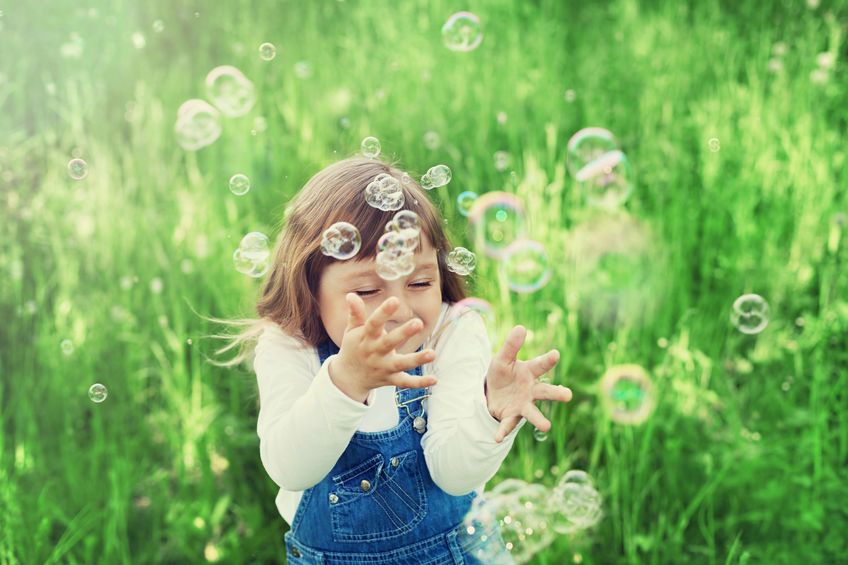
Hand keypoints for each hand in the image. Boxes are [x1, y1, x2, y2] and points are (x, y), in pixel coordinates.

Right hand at [329, 293, 436, 401]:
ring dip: (416, 359)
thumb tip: (351, 295)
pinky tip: (434, 379)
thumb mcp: (352, 330)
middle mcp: (375, 353)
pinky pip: (405, 382)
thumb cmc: (354, 348)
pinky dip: (419, 383)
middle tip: (418, 323)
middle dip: (403, 333)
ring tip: (432, 353)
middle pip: (389, 343)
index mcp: (366, 338)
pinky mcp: (390, 379)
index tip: (395, 300)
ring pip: (400, 364)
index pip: (373, 324)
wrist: (348, 378)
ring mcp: (383, 367)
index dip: (383, 312)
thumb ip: (355, 313)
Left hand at [485, 325, 571, 441]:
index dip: (547, 359)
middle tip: (568, 395)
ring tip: (547, 427)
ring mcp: (522, 405)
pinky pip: (508, 424)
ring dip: (539, 420)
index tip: (555, 354)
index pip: (540, 365)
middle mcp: (530, 390)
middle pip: (545, 392)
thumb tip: (521, 327)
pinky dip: (503, 431)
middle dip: (556, 393)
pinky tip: (497, 438)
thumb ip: (511, 345)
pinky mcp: (510, 416)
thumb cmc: (503, 373)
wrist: (491, 392)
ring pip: (532, 413)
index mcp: (529, 373)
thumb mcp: (502, 358)